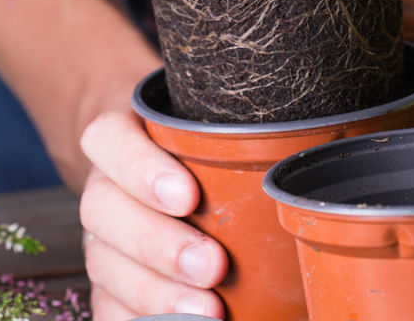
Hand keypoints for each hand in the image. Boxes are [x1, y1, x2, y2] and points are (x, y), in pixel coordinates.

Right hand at [0, 0, 227, 318]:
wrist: (143, 153)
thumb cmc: (194, 134)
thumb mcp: (206, 113)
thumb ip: (236, 122)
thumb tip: (313, 135)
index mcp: (117, 132)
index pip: (111, 141)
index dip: (142, 170)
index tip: (189, 195)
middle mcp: (101, 183)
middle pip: (106, 212)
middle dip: (160, 245)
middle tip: (213, 265)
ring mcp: (99, 234)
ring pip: (106, 264)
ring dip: (155, 293)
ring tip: (208, 312)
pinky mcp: (106, 276)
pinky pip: (107, 304)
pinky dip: (136, 320)